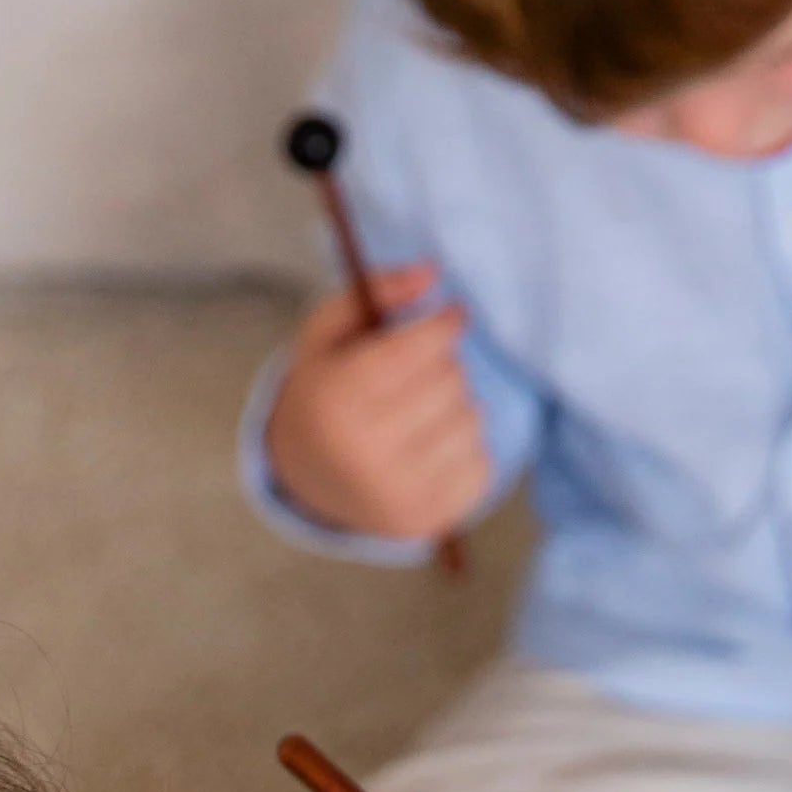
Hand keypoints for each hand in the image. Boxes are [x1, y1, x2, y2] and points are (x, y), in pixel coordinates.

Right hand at [261, 265, 490, 543]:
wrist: (308, 480)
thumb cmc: (326, 391)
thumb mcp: (328, 333)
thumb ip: (375, 291)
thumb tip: (432, 272)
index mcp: (337, 400)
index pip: (417, 349)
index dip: (445, 324)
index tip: (452, 317)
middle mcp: (366, 452)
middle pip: (449, 381)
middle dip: (445, 365)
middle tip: (423, 372)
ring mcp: (399, 493)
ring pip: (472, 420)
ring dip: (458, 405)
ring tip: (427, 411)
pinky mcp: (427, 520)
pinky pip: (483, 465)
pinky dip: (467, 447)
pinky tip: (437, 446)